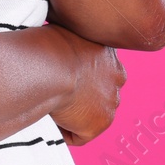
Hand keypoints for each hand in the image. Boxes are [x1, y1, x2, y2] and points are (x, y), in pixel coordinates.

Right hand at [45, 25, 125, 146]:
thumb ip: (70, 40)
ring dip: (74, 112)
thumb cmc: (48, 42)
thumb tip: (56, 40)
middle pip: (100, 92)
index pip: (99, 69)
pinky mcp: (97, 125)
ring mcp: (109, 104)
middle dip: (83, 94)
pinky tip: (49, 119)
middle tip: (57, 91)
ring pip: (91, 113)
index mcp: (109, 55)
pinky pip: (78, 135)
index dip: (80, 73)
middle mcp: (117, 79)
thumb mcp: (64, 29)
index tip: (63, 74)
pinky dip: (64, 130)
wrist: (50, 65)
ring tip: (50, 105)